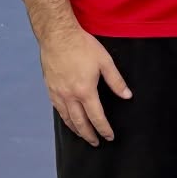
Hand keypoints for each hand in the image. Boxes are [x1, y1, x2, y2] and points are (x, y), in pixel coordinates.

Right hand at [40, 26, 131, 144]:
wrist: (57, 35)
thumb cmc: (82, 45)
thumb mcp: (105, 62)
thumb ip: (116, 81)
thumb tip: (127, 96)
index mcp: (85, 91)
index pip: (96, 117)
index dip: (104, 129)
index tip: (109, 137)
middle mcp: (69, 96)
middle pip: (80, 122)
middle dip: (89, 135)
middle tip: (96, 143)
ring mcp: (57, 92)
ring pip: (67, 118)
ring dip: (76, 129)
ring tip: (83, 135)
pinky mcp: (49, 87)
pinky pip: (57, 109)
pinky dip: (64, 118)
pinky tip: (68, 119)